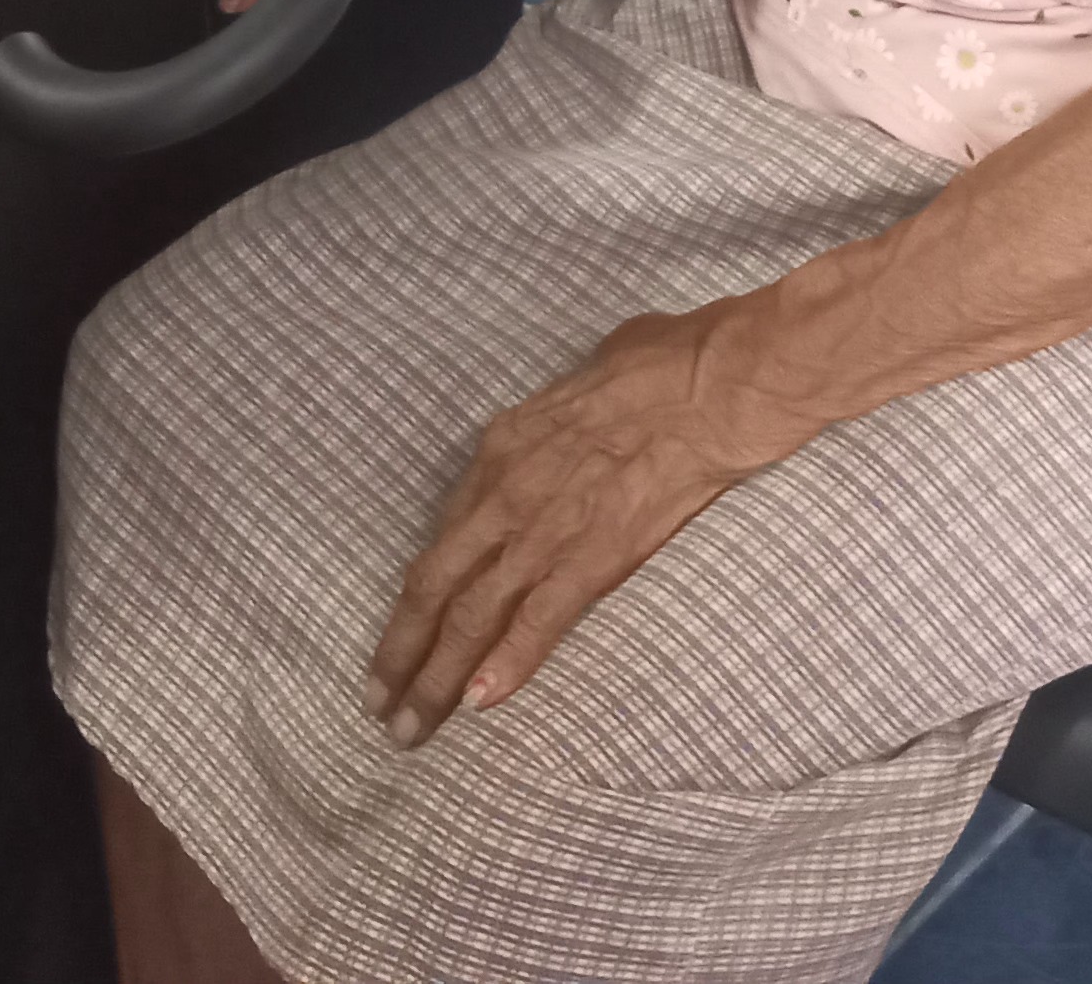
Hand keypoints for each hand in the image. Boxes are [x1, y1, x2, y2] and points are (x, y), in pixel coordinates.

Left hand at [367, 297, 794, 742]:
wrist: (713, 384)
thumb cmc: (663, 362)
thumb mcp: (583, 375)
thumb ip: (561, 416)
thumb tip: (573, 421)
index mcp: (501, 449)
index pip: (442, 539)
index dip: (415, 597)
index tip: (400, 635)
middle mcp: (505, 495)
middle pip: (434, 587)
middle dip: (401, 654)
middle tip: (378, 708)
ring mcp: (545, 530)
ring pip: (470, 616)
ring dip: (437, 678)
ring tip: (412, 728)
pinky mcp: (592, 558)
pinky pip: (537, 622)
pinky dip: (504, 666)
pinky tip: (478, 706)